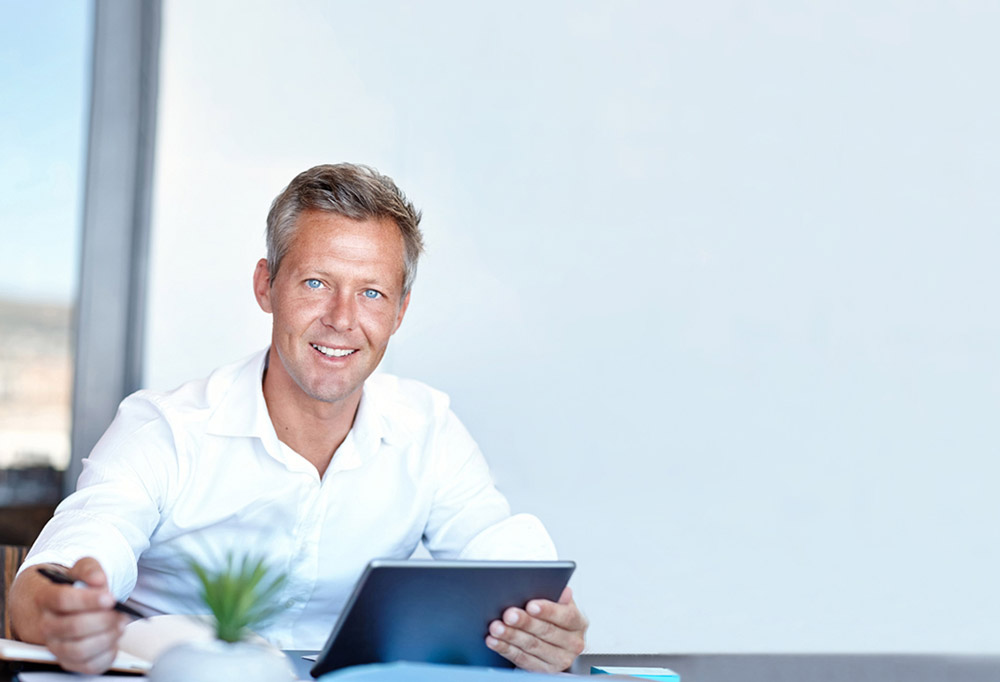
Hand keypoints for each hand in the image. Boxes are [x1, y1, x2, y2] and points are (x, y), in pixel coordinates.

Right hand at [10, 558, 126, 673]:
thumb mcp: (82, 569)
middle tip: (120, 613)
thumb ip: (90, 570)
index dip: (87, 600)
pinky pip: (88, 666)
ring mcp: (56, 646)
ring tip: (120, 625)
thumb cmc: (74, 587)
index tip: (110, 598)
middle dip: (103, 620)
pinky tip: (115, 640)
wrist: (62, 606)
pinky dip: (107, 654)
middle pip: (72, 627)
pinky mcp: (70, 661)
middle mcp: (46, 625)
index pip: (62, 600)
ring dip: (106, 637)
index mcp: (45, 599)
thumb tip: (98, 580)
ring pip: (79, 649)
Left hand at [485, 586, 587, 671]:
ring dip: (511, 636)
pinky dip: (506, 649)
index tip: (530, 605)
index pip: (566, 616)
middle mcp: (573, 644)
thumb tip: (563, 590)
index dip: (548, 610)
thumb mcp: (560, 605)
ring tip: (496, 627)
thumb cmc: (555, 618)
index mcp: (578, 623)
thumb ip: (558, 597)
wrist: (557, 643)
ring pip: (532, 646)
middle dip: (525, 623)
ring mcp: (560, 660)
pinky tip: (495, 641)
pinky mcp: (545, 671)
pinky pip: (523, 659)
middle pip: (546, 632)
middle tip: (508, 615)